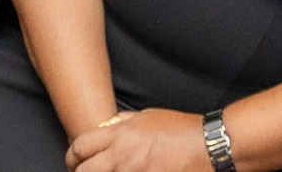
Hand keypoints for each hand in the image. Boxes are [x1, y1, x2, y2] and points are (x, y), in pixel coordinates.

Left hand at [65, 108, 206, 171]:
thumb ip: (123, 122)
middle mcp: (122, 155)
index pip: (81, 145)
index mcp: (122, 133)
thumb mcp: (149, 115)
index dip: (72, 156)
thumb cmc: (182, 129)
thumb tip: (105, 127)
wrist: (209, 146)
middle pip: (83, 171)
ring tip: (111, 170)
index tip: (74, 161)